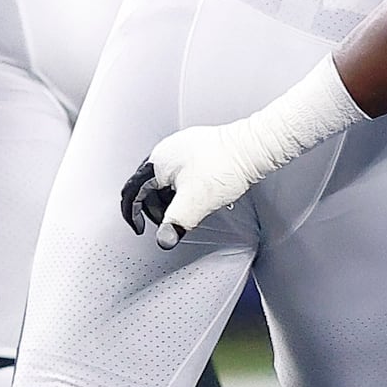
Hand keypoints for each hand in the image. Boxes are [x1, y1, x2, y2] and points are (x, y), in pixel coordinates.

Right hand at [121, 124, 260, 248]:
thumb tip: (164, 240)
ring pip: (166, 180)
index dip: (133, 215)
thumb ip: (175, 222)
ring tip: (186, 211)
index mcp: (157, 163)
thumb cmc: (227, 166)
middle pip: (148, 187)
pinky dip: (184, 189)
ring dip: (171, 199)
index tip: (140, 229)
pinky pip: (182, 173)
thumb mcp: (195, 201)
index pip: (132, 192)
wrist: (253, 147)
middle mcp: (166, 151)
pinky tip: (200, 196)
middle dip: (154, 208)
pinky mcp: (199, 149)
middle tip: (166, 222)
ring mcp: (182, 148)